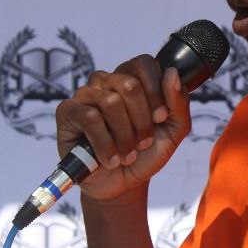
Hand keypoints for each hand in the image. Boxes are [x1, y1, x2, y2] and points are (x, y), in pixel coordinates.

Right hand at [55, 56, 190, 201]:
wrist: (124, 184)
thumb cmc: (146, 152)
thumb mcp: (174, 130)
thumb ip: (179, 102)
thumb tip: (172, 72)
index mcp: (132, 77)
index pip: (145, 64)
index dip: (156, 93)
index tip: (159, 119)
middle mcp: (107, 80)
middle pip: (130, 85)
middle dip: (142, 121)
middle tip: (143, 143)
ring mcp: (85, 94)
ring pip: (110, 102)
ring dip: (125, 136)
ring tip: (126, 154)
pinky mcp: (68, 111)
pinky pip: (89, 117)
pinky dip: (105, 144)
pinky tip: (110, 159)